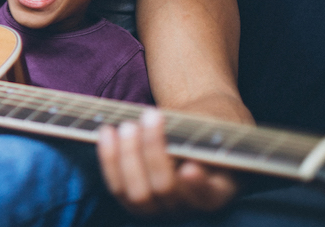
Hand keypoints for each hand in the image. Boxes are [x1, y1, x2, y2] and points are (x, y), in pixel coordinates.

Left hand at [97, 109, 238, 216]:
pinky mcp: (132, 200)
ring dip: (128, 155)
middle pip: (165, 188)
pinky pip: (117, 187)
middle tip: (150, 116)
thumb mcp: (215, 128)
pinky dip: (109, 158)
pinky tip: (108, 131)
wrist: (189, 134)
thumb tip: (177, 138)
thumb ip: (204, 135)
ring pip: (137, 193)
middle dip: (153, 151)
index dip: (197, 185)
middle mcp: (187, 207)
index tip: (189, 166)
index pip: (207, 196)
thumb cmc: (207, 128)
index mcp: (217, 192)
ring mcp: (158, 208)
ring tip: (127, 124)